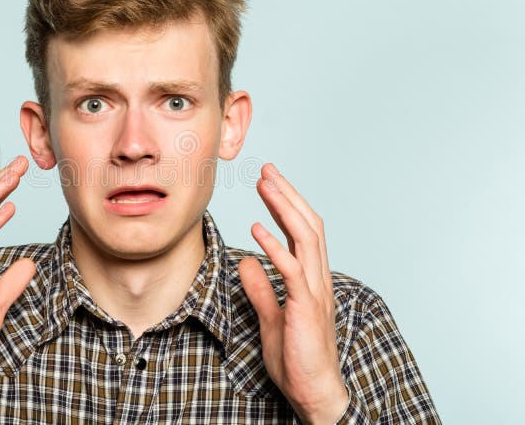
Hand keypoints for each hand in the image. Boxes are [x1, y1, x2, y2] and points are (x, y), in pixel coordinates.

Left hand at [238, 163, 347, 424]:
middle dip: (287, 194)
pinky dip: (276, 247)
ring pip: (306, 238)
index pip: (303, 232)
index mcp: (311, 279)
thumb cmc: (295, 359)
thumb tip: (245, 262)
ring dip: (284, 208)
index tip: (269, 183)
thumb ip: (259, 289)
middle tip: (267, 170)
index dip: (287, 205)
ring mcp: (314, 291)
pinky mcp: (305, 307)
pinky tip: (258, 228)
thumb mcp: (270, 317)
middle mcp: (318, 279)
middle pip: (308, 225)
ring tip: (265, 185)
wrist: (312, 392)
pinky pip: (291, 270)